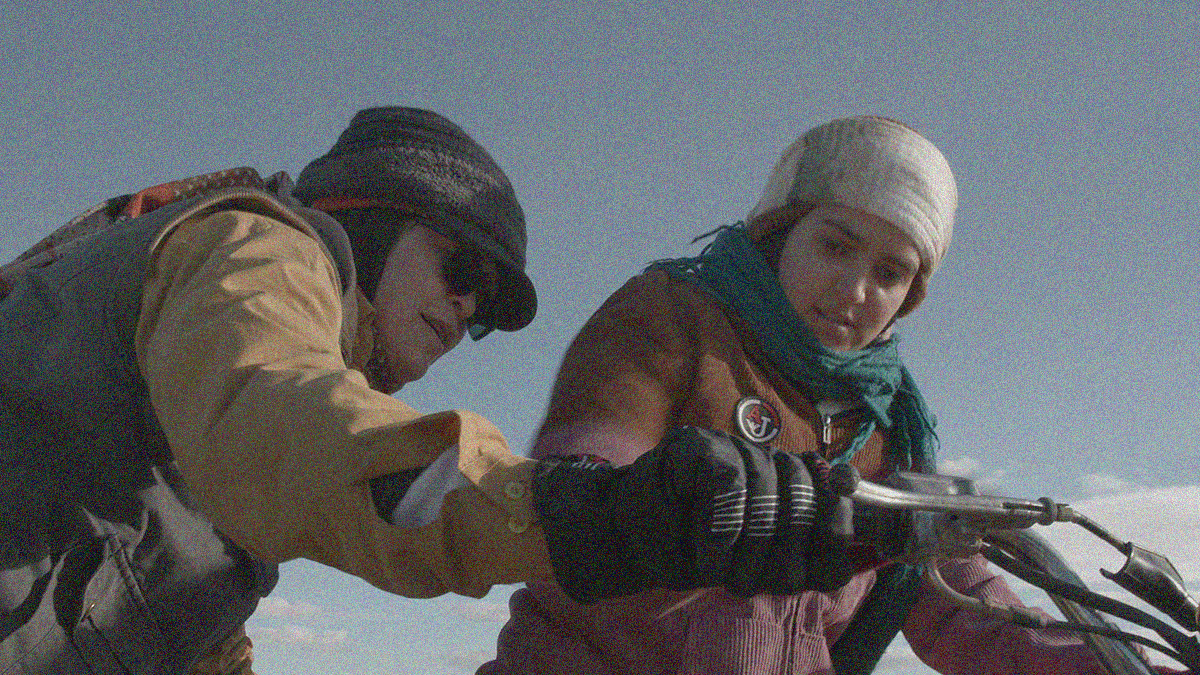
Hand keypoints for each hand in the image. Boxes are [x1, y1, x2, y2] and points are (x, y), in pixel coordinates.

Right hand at [531, 426, 854, 602]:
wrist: (624, 539)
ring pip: (763, 494)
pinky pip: (725, 484)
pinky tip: (701, 553)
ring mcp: (731, 447)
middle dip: (775, 555)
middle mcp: (765, 458)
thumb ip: (803, 560)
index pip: (833, 494)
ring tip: (715, 574)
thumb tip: (853, 555)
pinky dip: (714, 529)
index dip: (833, 527)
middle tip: (745, 584)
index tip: (806, 568)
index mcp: (787, 483)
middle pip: (802, 499)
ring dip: (738, 551)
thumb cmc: (692, 552)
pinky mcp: (695, 446)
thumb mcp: (754, 567)